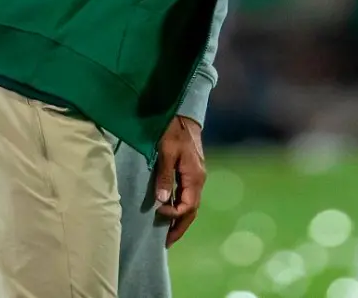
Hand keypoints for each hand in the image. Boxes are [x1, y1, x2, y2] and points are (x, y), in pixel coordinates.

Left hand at [153, 115, 205, 247]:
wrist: (183, 115)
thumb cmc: (173, 131)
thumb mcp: (166, 152)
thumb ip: (165, 176)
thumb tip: (162, 201)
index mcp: (195, 176)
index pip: (188, 206)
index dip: (173, 214)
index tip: (158, 212)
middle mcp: (199, 178)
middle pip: (193, 209)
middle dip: (180, 227)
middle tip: (166, 243)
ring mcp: (196, 175)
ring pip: (191, 203)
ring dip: (180, 219)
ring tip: (167, 232)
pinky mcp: (191, 171)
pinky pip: (188, 195)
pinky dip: (181, 207)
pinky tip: (170, 210)